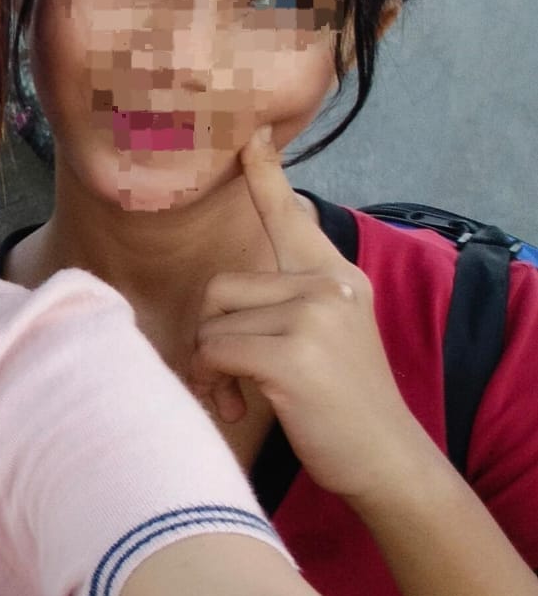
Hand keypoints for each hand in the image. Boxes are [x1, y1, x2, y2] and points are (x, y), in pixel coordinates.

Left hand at [188, 126, 418, 502]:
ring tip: (234, 394)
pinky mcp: (292, 353)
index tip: (251, 137)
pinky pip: (214, 352)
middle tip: (224, 377)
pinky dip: (213, 383)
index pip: (291, 216)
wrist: (387, 458)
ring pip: (212, 323)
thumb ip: (294, 301)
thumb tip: (224, 300)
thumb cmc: (345, 406)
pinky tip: (236, 405)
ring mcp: (312, 315)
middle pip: (219, 286)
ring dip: (208, 365)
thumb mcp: (332, 335)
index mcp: (336, 275)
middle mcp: (328, 284)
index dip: (264, 177)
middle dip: (209, 336)